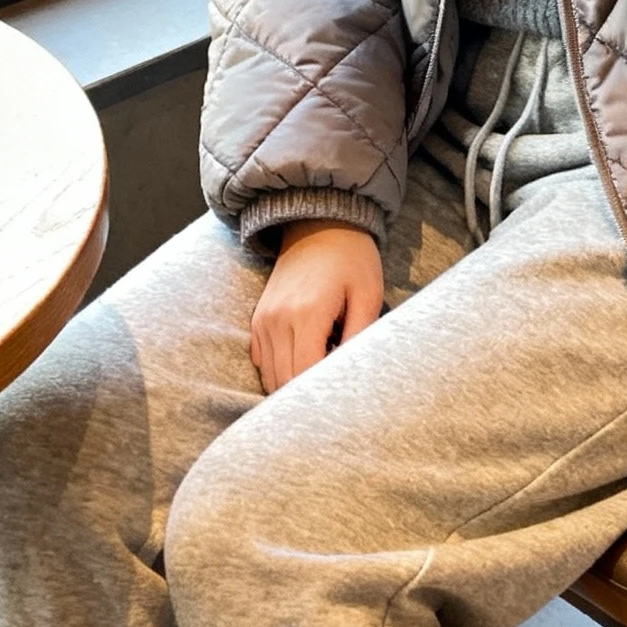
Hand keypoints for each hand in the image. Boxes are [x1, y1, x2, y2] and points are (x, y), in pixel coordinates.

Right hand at [250, 220, 384, 393]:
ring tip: (319, 376)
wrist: (318, 225)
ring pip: (269, 375)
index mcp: (307, 314)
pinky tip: (302, 362)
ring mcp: (263, 319)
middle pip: (283, 381)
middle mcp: (278, 319)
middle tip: (332, 394)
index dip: (320, 396)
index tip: (339, 401)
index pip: (303, 374)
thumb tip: (353, 374)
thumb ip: (360, 336)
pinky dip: (279, 370)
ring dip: (291, 384)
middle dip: (305, 395)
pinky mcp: (258, 319)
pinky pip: (261, 360)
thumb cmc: (351, 259)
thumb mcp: (368, 294)